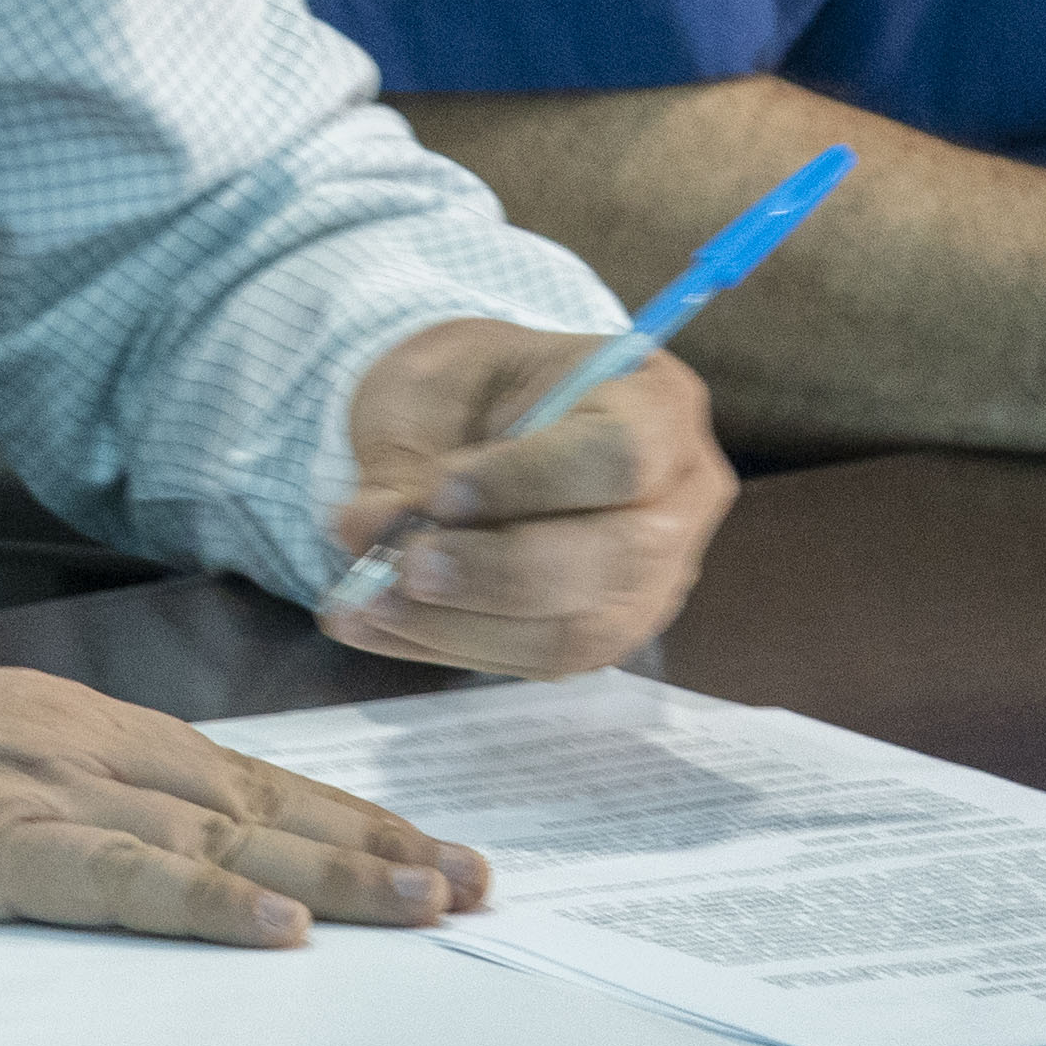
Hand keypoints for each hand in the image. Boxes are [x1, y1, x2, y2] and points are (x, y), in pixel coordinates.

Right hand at [0, 624, 489, 944]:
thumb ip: (25, 783)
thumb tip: (95, 836)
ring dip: (334, 873)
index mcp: (65, 719)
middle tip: (475, 881)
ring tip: (429, 903)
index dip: (334, 811)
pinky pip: (121, 880)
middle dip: (373, 842)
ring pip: (219, 838)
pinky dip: (206, 906)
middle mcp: (76, 741)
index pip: (234, 772)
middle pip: (256, 801)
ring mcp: (37, 789)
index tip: (419, 844)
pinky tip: (278, 930)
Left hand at [319, 317, 736, 671]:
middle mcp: (679, 499)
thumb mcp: (433, 385)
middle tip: (400, 564)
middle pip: (613, 556)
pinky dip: (445, 644)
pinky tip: (375, 623)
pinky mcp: (606, 635)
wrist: (485, 422)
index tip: (440, 491)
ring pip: (576, 629)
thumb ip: (406, 455)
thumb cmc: (475, 385)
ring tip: (367, 603)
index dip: (531, 481)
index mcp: (655, 402)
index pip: (620, 456)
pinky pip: (536, 661)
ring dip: (459, 625)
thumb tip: (367, 529)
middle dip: (496, 570)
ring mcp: (654, 580)